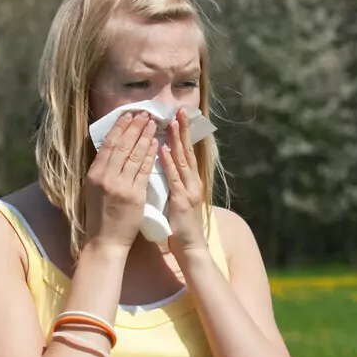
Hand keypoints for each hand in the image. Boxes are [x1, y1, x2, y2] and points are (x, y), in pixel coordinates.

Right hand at [84, 111, 157, 252]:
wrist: (105, 240)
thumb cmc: (99, 214)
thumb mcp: (93, 188)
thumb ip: (102, 169)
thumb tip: (110, 147)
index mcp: (94, 174)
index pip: (108, 144)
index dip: (119, 127)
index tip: (128, 114)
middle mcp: (106, 177)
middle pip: (122, 145)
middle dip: (134, 126)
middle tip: (144, 112)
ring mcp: (121, 186)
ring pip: (135, 155)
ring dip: (145, 136)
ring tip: (153, 123)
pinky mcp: (135, 195)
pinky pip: (144, 170)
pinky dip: (150, 155)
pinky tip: (156, 143)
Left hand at [161, 108, 208, 254]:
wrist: (191, 247)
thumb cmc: (181, 225)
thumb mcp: (177, 199)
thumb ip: (174, 183)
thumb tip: (163, 167)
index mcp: (190, 181)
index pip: (187, 152)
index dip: (184, 134)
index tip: (179, 115)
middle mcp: (193, 182)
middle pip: (188, 150)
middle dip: (183, 129)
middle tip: (180, 110)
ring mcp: (189, 190)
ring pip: (183, 160)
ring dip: (177, 140)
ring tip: (172, 122)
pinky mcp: (182, 200)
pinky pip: (174, 178)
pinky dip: (169, 163)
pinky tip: (164, 149)